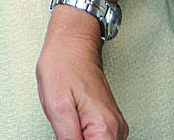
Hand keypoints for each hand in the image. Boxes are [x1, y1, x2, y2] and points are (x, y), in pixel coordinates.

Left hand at [36, 10, 126, 139]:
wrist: (72, 44)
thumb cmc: (63, 66)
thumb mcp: (57, 108)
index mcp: (105, 128)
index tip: (66, 133)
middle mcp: (116, 129)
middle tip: (65, 126)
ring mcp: (115, 126)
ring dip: (78, 137)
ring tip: (67, 120)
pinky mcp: (109, 122)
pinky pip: (99, 139)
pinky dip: (84, 136)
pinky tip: (73, 124)